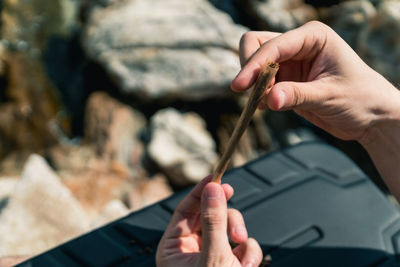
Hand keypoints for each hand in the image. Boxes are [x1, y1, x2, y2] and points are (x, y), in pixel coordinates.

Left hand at [156, 176, 261, 266]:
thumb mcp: (212, 256)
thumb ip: (213, 222)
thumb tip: (213, 189)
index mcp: (173, 250)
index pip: (184, 210)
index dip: (200, 191)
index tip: (215, 176)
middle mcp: (191, 251)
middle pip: (209, 216)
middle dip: (224, 213)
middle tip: (230, 192)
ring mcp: (211, 257)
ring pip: (228, 229)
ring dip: (240, 233)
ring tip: (241, 244)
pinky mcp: (230, 263)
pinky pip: (242, 246)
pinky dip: (249, 253)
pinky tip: (246, 265)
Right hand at [231, 21, 399, 142]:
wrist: (370, 117)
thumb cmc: (360, 99)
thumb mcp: (329, 96)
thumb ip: (297, 96)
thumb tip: (267, 99)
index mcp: (313, 37)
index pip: (272, 45)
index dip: (254, 65)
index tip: (239, 86)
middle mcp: (298, 45)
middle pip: (256, 45)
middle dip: (251, 70)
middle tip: (257, 95)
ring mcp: (290, 62)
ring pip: (255, 63)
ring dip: (254, 84)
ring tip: (267, 103)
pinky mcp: (286, 80)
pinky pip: (261, 83)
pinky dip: (259, 95)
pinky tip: (271, 105)